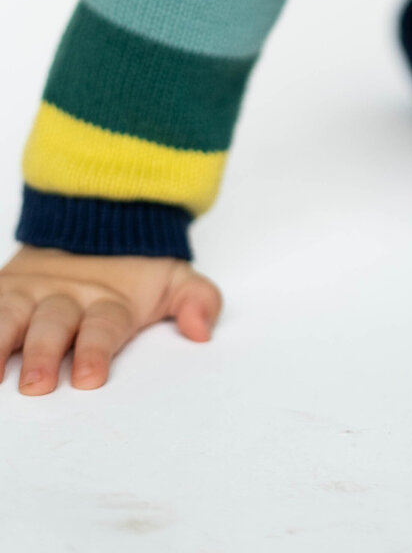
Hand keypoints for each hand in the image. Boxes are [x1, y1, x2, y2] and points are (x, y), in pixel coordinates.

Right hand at [0, 243, 222, 394]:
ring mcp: (29, 292)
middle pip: (53, 325)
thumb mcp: (174, 278)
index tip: (89, 377)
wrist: (95, 214)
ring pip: (9, 315)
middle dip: (44, 353)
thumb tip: (203, 330)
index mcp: (108, 300)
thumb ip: (198, 299)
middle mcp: (65, 296)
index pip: (104, 326)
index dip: (96, 350)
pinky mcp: (2, 289)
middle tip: (37, 384)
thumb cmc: (132, 269)